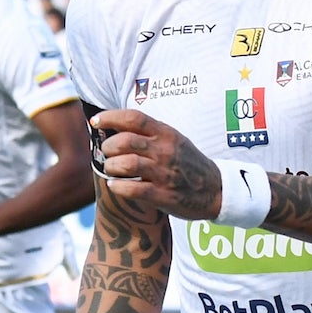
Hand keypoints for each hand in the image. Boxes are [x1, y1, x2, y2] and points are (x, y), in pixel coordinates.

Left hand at [91, 108, 223, 219]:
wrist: (216, 190)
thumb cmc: (188, 164)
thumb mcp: (175, 140)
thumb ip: (150, 133)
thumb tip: (116, 126)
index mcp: (166, 133)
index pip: (133, 118)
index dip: (110, 117)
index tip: (96, 121)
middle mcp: (165, 151)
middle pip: (125, 141)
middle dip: (108, 146)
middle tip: (107, 152)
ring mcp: (164, 173)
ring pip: (126, 164)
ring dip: (111, 167)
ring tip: (111, 169)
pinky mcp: (164, 195)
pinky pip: (133, 189)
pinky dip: (118, 187)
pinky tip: (115, 186)